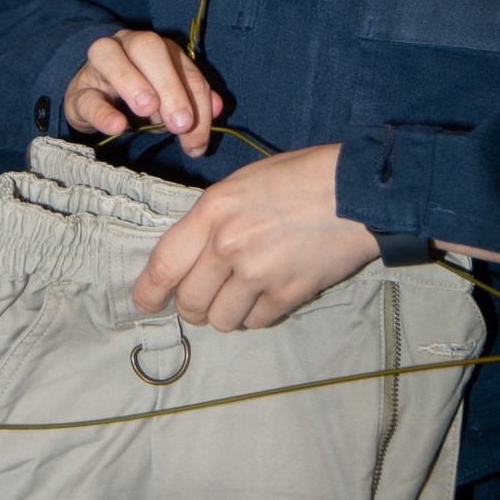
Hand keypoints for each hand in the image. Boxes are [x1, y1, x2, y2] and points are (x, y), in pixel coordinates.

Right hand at [64, 30, 221, 157]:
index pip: (184, 67)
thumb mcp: (170, 102)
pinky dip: (103, 112)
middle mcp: (127, 45)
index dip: (196, 101)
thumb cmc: (138, 98)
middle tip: (181, 123)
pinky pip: (87, 95)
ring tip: (148, 109)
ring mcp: (97, 65)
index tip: (197, 136)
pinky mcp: (77, 92)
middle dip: (170, 84)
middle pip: (149, 47)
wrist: (93, 103)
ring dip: (133, 82)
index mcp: (158, 47)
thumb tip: (219, 107)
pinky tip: (118, 126)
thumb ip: (196, 102)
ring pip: (110, 56)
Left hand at [132, 143, 378, 330]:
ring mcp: (259, 273)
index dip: (148, 291)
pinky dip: (258, 314)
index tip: (144, 304)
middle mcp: (229, 245)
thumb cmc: (300, 177)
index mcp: (213, 211)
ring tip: (242, 295)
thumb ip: (213, 219)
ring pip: (221, 320)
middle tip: (205, 300)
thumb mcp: (243, 184)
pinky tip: (270, 292)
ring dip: (227, 313)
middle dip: (193, 307)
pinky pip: (257, 322)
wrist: (355, 190)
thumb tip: (193, 255)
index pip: (164, 264)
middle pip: (190, 302)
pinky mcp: (288, 294)